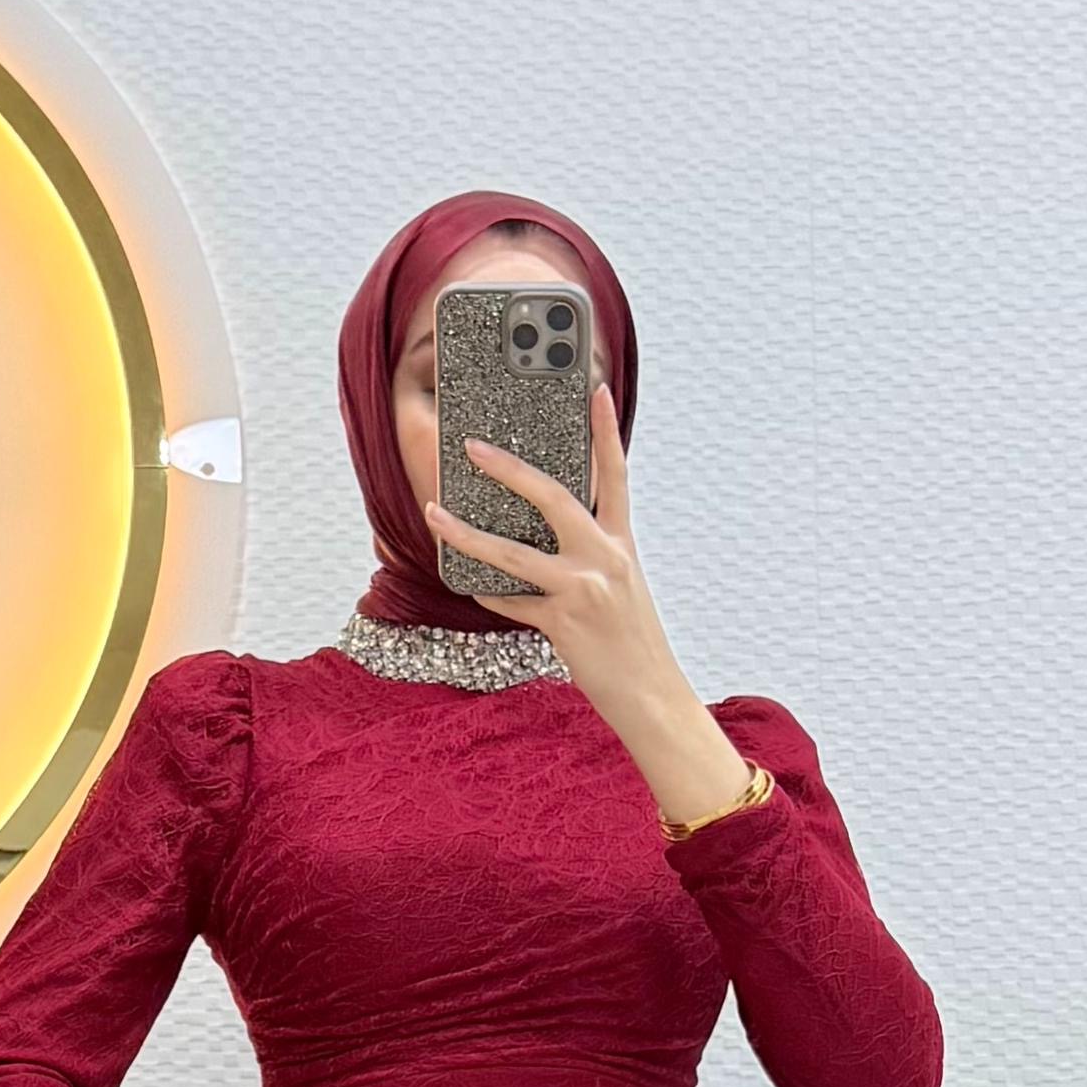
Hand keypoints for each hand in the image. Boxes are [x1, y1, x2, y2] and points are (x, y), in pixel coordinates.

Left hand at [422, 386, 760, 834]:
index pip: (614, 475)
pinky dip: (487, 593)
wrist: (653, 697)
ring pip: (513, 552)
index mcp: (622, 544)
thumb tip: (536, 531)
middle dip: (508, 468)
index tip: (591, 389)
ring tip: (433, 513)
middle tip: (471, 446)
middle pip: (554, 496)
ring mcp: (584, 590)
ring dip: (466, 533)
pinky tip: (466, 583)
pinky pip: (511, 602)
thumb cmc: (631, 642)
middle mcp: (606, 559)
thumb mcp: (621, 588)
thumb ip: (589, 554)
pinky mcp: (563, 623)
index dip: (604, 431)